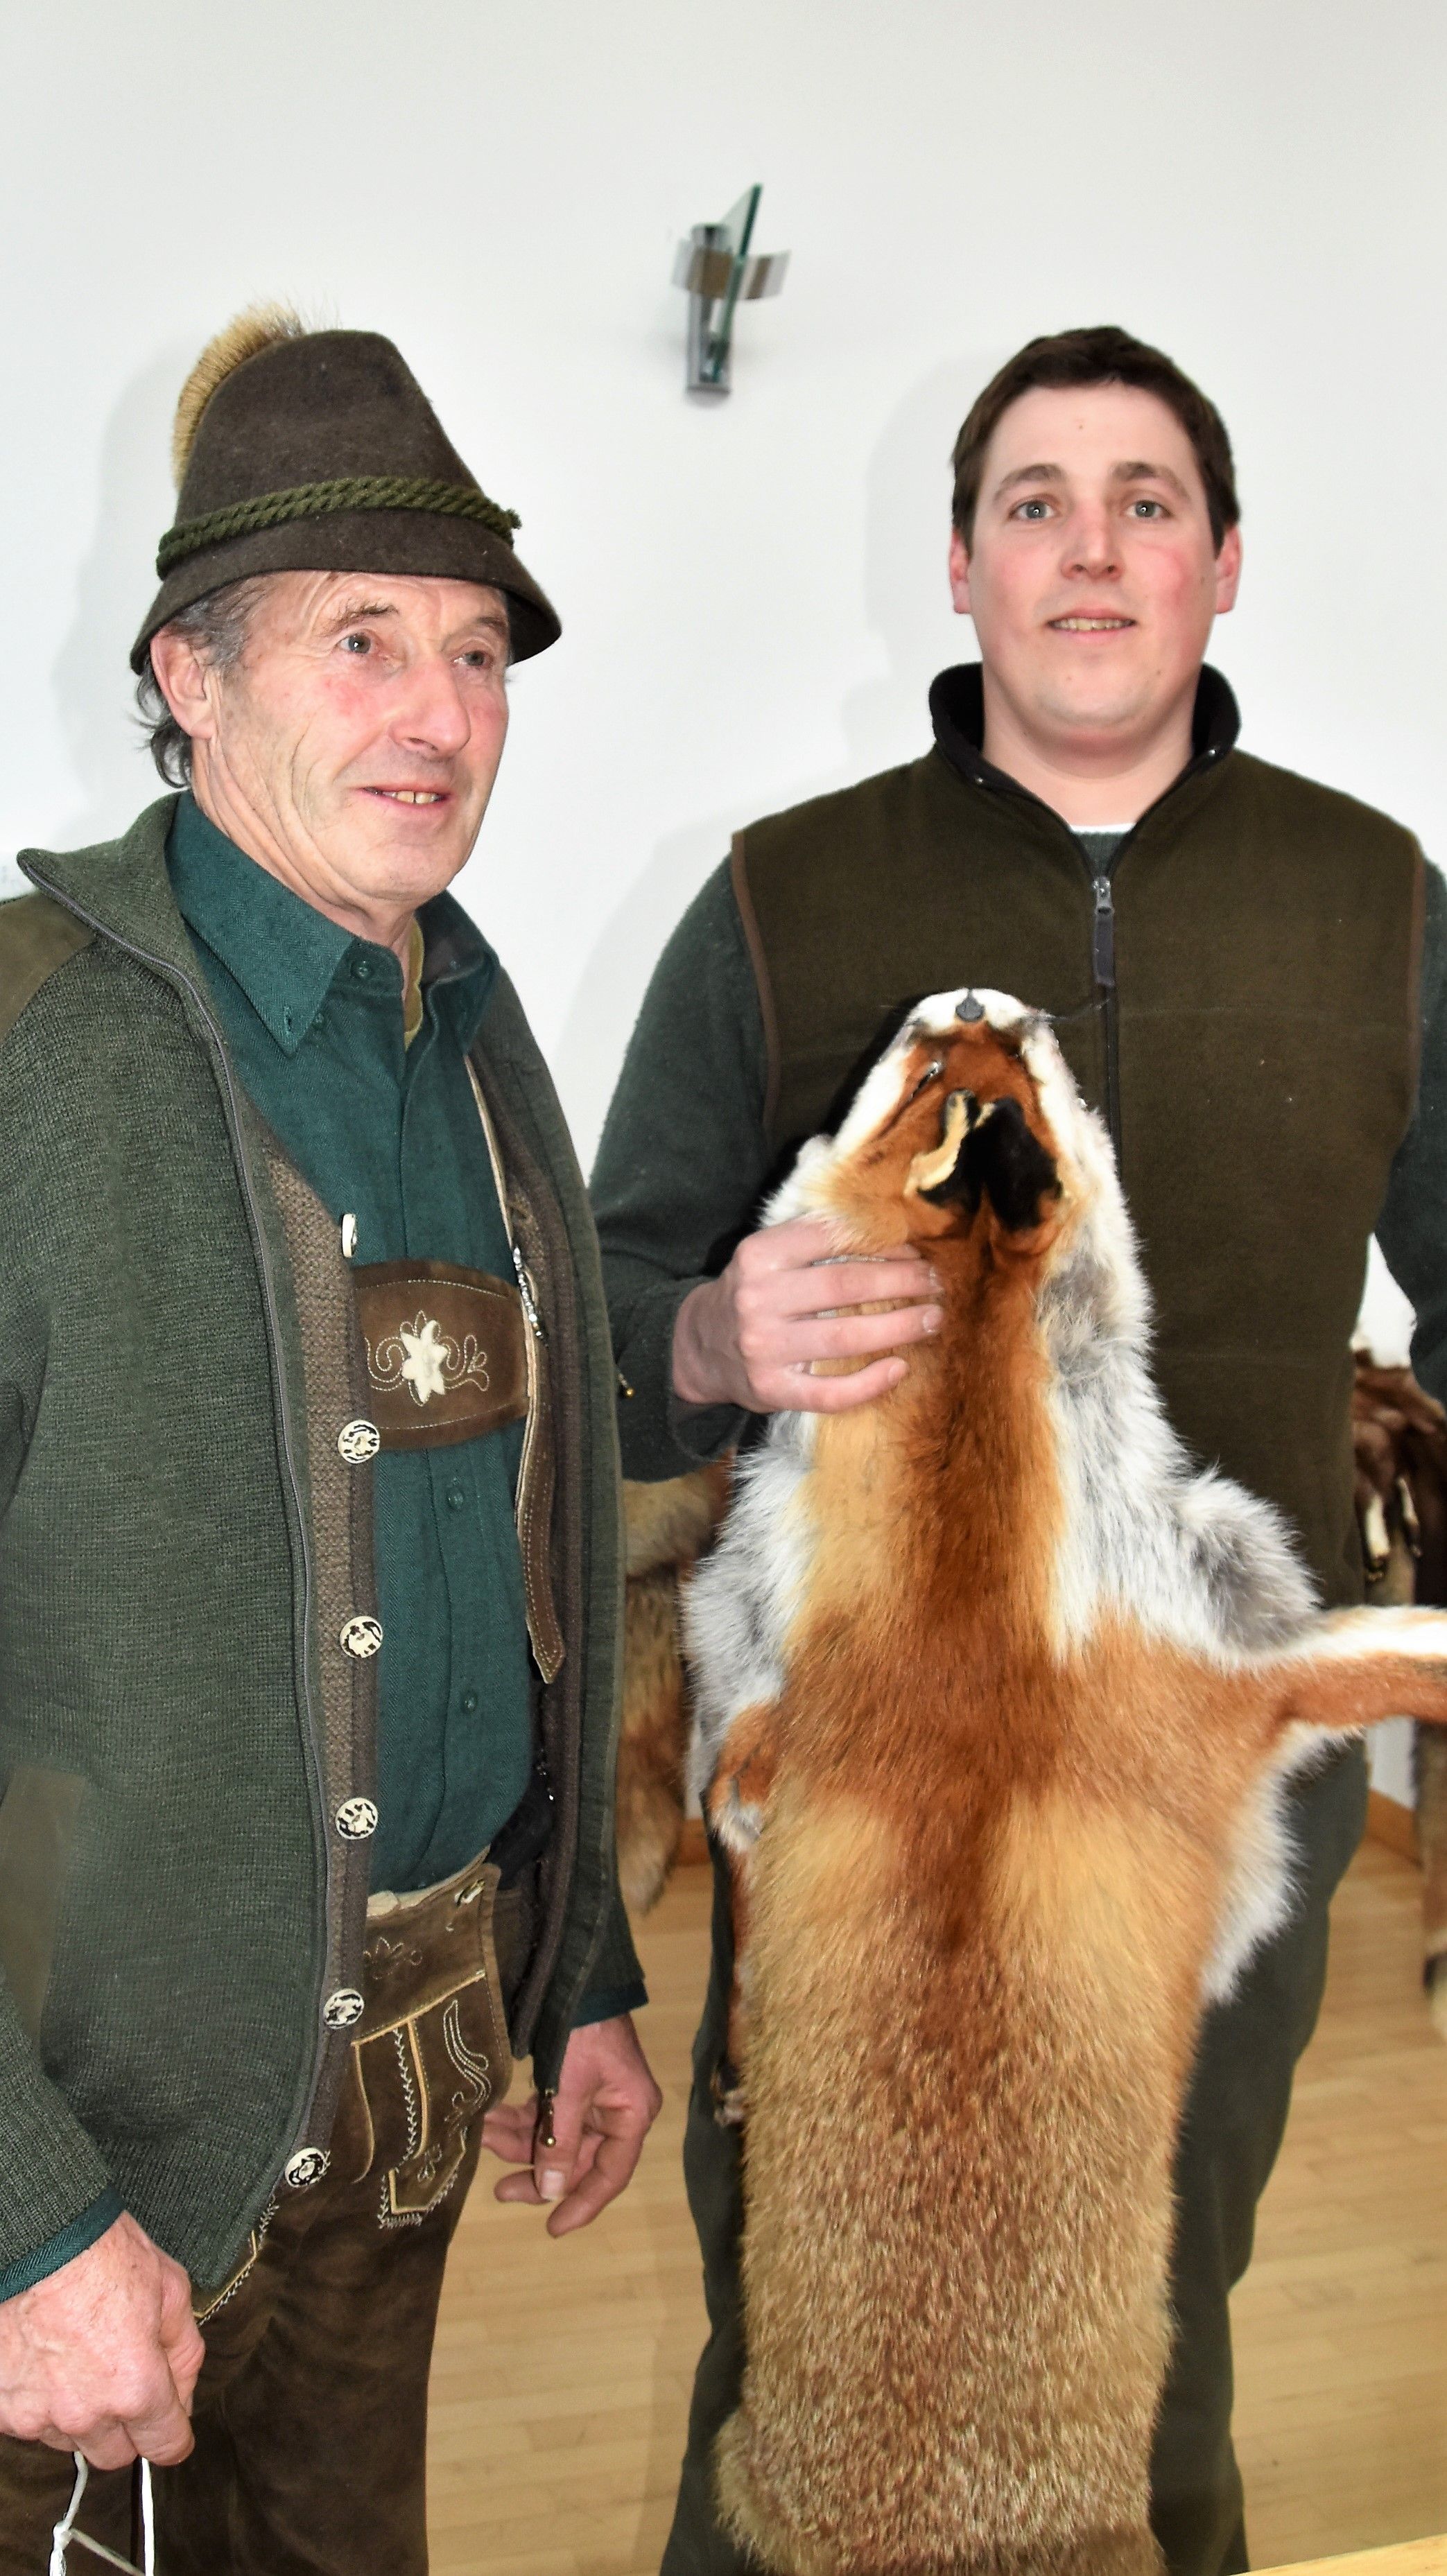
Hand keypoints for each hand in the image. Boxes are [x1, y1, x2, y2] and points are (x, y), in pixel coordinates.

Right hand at [0, 2213, 202, 2467]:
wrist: (39, 2236)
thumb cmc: (102, 2253)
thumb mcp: (170, 2290)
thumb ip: (184, 2352)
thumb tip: (183, 2391)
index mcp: (134, 2388)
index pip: (165, 2446)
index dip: (174, 2433)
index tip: (170, 2423)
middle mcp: (84, 2413)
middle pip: (115, 2454)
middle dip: (127, 2428)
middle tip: (124, 2382)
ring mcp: (36, 2414)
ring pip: (70, 2439)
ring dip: (81, 2414)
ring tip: (80, 2360)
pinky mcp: (2, 2407)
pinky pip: (31, 2422)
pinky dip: (42, 2401)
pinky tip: (48, 2361)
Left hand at [483, 2015, 661, 2236]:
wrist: (575, 1976)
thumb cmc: (581, 2032)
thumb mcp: (568, 2088)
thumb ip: (559, 2142)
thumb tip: (550, 2192)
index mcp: (631, 2115)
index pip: (610, 2175)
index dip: (582, 2204)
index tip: (553, 2229)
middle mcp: (617, 2112)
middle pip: (577, 2160)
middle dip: (536, 2170)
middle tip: (500, 2189)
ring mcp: (594, 2099)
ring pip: (556, 2138)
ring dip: (520, 2143)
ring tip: (483, 2138)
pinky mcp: (572, 2084)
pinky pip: (547, 2115)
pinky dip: (520, 2120)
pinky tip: (490, 2120)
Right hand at [672, 1215, 940, 1414]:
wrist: (699, 1347)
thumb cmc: (752, 1293)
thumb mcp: (767, 1254)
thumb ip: (813, 1237)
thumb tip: (890, 1226)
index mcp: (760, 1255)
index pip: (831, 1238)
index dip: (882, 1241)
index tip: (916, 1248)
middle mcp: (758, 1299)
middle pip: (845, 1286)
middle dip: (901, 1281)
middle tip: (936, 1283)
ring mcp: (764, 1348)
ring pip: (845, 1338)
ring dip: (899, 1327)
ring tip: (932, 1319)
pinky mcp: (771, 1389)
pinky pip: (830, 1393)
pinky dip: (870, 1383)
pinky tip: (900, 1368)